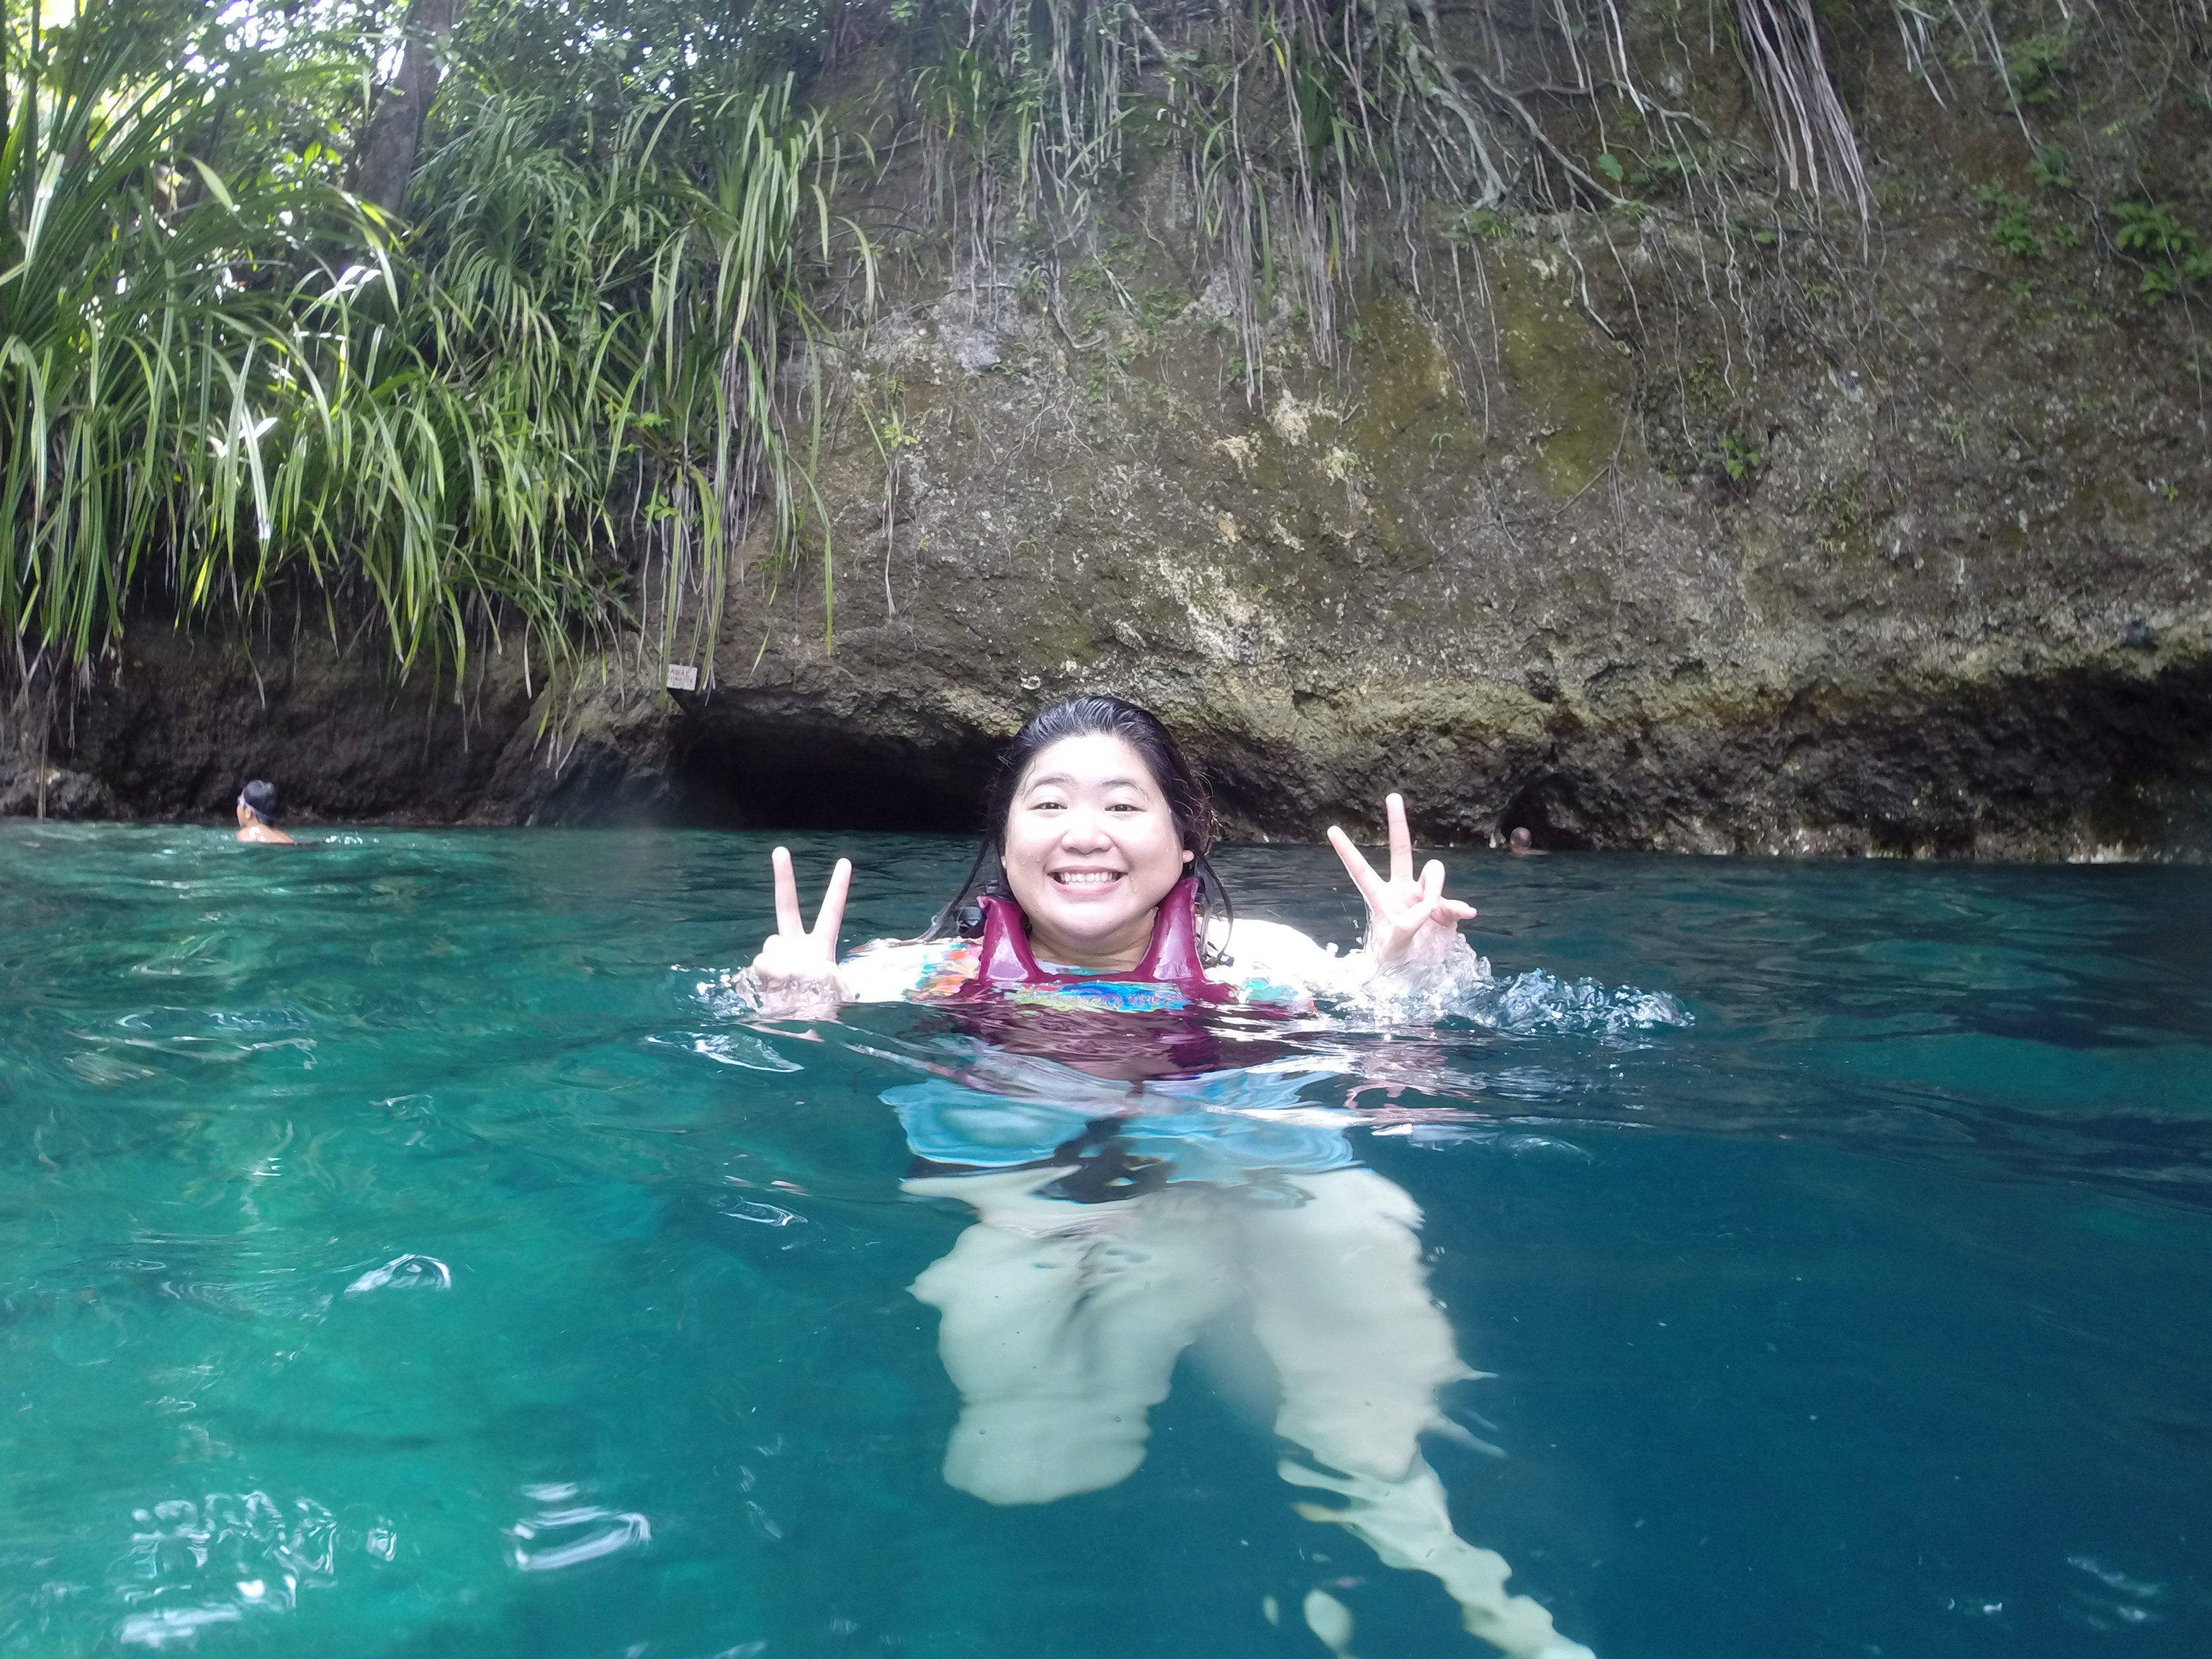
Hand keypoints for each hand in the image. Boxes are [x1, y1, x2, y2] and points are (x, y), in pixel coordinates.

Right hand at [750, 846, 851, 1018]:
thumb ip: (810, 975)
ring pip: (770, 944)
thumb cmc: (821, 1013)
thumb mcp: (832, 995)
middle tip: (780, 850)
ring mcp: (777, 956)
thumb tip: (780, 967)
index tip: (845, 862)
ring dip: (778, 963)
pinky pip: (760, 963)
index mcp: (821, 948)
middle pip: (787, 907)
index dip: (837, 888)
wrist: (801, 1031)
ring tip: (790, 986)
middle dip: (784, 878)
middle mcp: (797, 946)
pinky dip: (767, 975)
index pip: (831, 912)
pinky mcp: (762, 970)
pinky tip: (777, 989)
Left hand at [1326, 793, 1476, 973]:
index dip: (1348, 851)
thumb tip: (1425, 907)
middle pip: (1401, 850)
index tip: (1331, 829)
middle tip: (1392, 796)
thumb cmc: (1394, 961)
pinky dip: (1459, 908)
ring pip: (1434, 872)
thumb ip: (1405, 928)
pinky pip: (1453, 901)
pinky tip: (1466, 915)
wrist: (1419, 974)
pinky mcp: (1445, 908)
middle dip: (1397, 823)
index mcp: (1380, 898)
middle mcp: (1402, 890)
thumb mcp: (1392, 949)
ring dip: (1435, 888)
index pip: (1361, 870)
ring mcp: (1424, 896)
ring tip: (1434, 913)